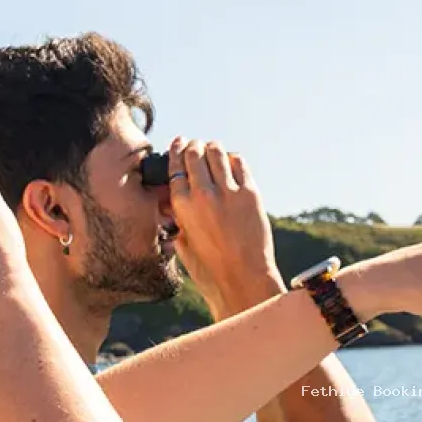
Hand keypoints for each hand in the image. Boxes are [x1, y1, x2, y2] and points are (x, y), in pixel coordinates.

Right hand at [168, 138, 283, 316]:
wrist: (243, 278)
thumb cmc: (211, 267)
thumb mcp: (183, 243)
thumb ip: (176, 219)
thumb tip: (171, 202)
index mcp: (181, 205)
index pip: (175, 165)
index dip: (177, 150)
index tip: (180, 143)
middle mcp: (202, 194)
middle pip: (195, 153)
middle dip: (195, 146)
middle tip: (198, 146)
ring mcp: (228, 192)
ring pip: (217, 152)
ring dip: (213, 148)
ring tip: (214, 150)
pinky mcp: (250, 193)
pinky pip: (239, 163)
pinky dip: (233, 159)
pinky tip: (232, 164)